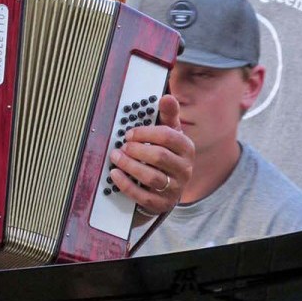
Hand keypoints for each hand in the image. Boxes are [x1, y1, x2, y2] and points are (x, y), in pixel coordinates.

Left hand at [107, 94, 193, 214]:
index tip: (129, 133)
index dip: (145, 133)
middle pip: (159, 156)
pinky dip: (126, 184)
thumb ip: (167, 116)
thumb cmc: (165, 155)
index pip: (168, 137)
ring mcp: (174, 188)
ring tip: (116, 157)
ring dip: (129, 165)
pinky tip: (115, 174)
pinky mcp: (161, 203)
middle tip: (122, 146)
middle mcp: (184, 169)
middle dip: (136, 149)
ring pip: (151, 177)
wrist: (167, 188)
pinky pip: (143, 196)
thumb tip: (166, 97)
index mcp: (186, 149)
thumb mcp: (170, 134)